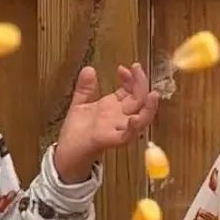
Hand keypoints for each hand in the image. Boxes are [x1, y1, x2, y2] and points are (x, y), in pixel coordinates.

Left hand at [52, 64, 158, 181]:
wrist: (67, 151)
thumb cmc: (75, 132)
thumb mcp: (79, 104)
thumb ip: (85, 87)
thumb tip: (89, 69)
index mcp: (113, 107)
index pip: (130, 90)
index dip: (130, 78)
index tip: (122, 68)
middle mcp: (119, 117)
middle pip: (139, 99)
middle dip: (141, 82)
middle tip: (137, 68)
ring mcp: (118, 129)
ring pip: (142, 119)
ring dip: (149, 107)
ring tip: (153, 95)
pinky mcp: (112, 140)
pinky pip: (128, 136)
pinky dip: (133, 128)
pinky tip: (134, 119)